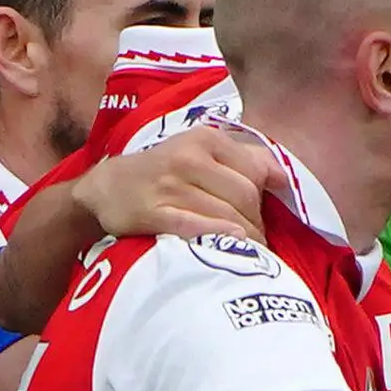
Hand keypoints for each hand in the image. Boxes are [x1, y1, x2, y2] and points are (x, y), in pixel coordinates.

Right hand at [73, 128, 279, 249]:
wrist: (106, 187)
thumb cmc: (163, 172)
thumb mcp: (199, 152)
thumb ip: (242, 159)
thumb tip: (283, 177)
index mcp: (206, 139)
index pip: (255, 172)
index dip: (265, 200)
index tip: (261, 218)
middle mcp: (189, 157)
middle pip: (244, 196)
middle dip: (256, 224)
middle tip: (255, 242)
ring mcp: (170, 185)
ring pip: (225, 215)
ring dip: (242, 239)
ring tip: (244, 252)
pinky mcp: (153, 212)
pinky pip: (194, 226)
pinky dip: (215, 235)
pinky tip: (226, 245)